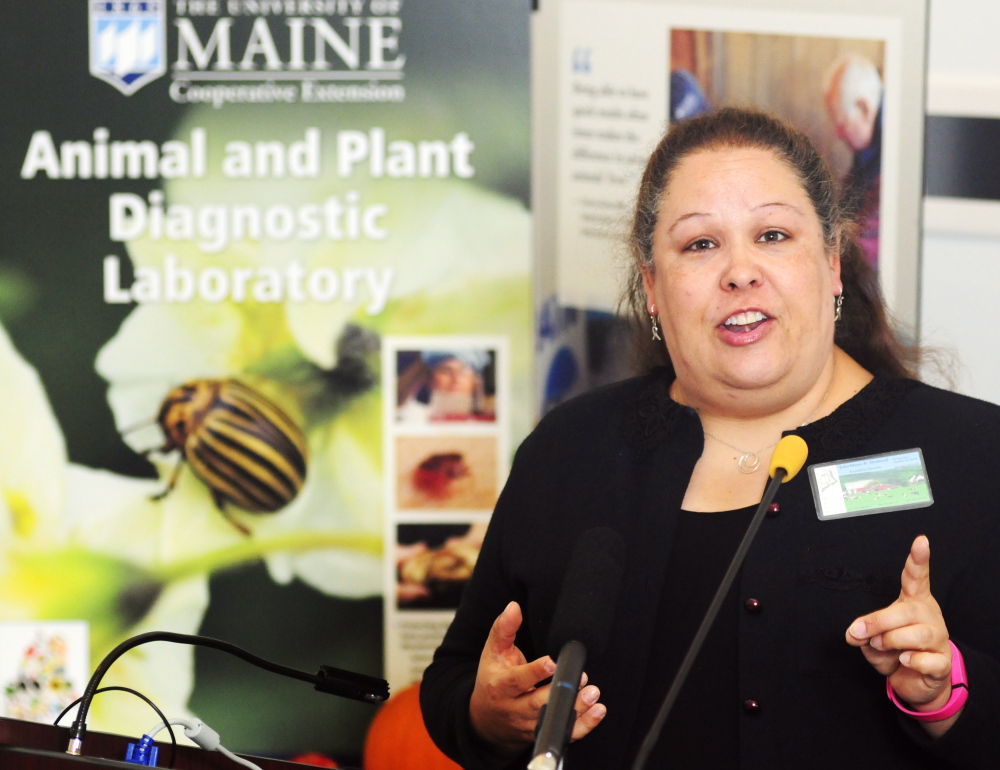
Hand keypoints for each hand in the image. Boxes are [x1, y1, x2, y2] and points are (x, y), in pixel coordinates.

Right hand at [469, 601, 606, 754]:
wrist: (485, 720)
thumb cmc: (492, 679)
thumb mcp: (492, 653)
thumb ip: (504, 629)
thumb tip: (514, 606)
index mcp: (500, 686)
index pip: (517, 680)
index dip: (534, 672)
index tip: (552, 662)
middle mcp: (513, 708)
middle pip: (537, 704)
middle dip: (560, 693)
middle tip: (583, 679)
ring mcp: (527, 725)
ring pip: (552, 721)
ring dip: (576, 710)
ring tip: (593, 695)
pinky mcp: (540, 734)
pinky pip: (562, 734)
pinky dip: (582, 726)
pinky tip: (596, 712)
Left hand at [846, 536, 958, 728]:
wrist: (915, 681)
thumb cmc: (894, 650)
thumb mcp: (873, 640)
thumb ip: (864, 633)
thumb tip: (854, 634)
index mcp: (912, 602)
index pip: (916, 577)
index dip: (918, 560)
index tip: (921, 541)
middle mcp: (928, 616)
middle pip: (908, 611)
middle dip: (879, 621)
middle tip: (859, 633)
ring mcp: (939, 638)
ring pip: (918, 634)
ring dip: (892, 641)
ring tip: (882, 647)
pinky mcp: (943, 662)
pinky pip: (928, 660)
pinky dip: (911, 662)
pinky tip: (904, 661)